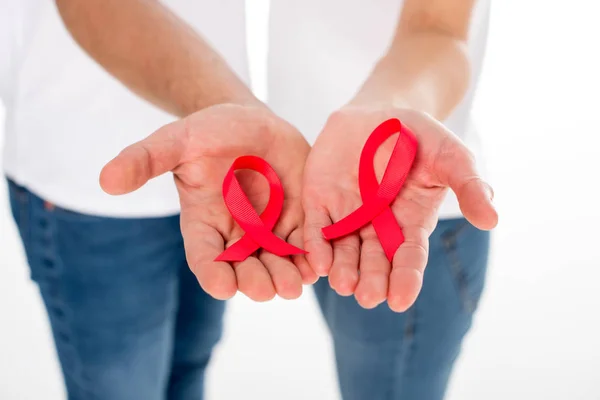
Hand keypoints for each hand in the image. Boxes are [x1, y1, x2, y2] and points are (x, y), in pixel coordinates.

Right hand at [100, 104, 315, 300]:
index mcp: (203, 223)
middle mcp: (236, 235)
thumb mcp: (175, 140)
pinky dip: (310, 256)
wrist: (250, 123)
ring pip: (277, 263)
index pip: (205, 257)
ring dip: (286, 276)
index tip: (222, 286)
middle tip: (267, 290)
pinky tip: (317, 265)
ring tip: (294, 285)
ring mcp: (268, 230)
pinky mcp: (296, 220)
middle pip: (244, 268)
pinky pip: (304, 244)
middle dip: (255, 280)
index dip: (213, 273)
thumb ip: (144, 159)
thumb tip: (105, 180)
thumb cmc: (208, 131)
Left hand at [303, 106, 496, 311]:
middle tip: (367, 298)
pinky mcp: (320, 200)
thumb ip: (468, 186)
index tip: (400, 300)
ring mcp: (346, 215)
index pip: (409, 257)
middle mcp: (376, 226)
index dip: (405, 278)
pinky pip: (316, 227)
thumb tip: (492, 219)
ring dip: (342, 269)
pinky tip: (317, 262)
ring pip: (343, 250)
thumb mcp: (450, 156)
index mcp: (410, 223)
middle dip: (371, 280)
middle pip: (374, 261)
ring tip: (343, 285)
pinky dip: (316, 245)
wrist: (379, 112)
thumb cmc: (420, 138)